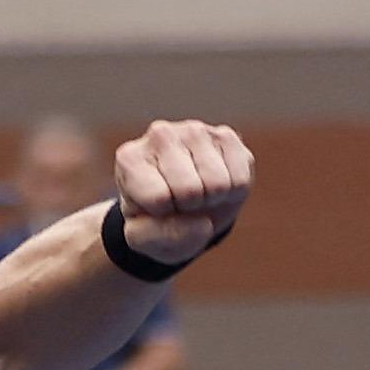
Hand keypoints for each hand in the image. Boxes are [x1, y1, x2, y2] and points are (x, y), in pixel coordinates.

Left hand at [109, 120, 253, 265]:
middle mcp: (160, 135)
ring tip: (198, 193)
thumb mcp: (143, 238)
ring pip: (217, 183)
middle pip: (189, 191)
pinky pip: (239, 179)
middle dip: (189, 208)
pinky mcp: (225, 136)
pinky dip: (232, 193)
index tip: (157, 208)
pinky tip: (216, 183)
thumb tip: (204, 223)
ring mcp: (194, 131)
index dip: (165, 216)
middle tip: (181, 203)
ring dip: (211, 200)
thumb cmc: (156, 219)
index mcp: (129, 159)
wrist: (182, 205)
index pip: (158, 199)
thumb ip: (158, 237)